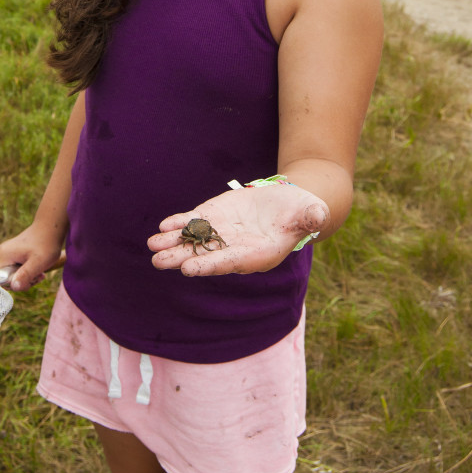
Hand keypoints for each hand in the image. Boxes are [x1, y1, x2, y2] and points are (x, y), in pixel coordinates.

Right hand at [0, 224, 63, 291]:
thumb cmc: (46, 244)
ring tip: (40, 273)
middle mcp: (2, 254)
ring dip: (25, 278)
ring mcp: (8, 253)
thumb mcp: (38, 262)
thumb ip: (25, 275)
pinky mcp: (14, 254)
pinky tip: (38, 270)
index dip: (7, 284)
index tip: (24, 281)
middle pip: (3, 277)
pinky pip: (16, 269)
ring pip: (11, 274)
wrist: (51, 228)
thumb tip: (14, 287)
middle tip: (36, 277)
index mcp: (4, 255)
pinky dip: (26, 272)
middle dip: (20, 282)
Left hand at [147, 183, 328, 276]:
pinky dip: (179, 224)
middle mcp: (236, 248)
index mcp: (257, 254)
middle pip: (205, 255)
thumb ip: (311, 217)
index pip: (229, 262)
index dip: (209, 264)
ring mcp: (223, 233)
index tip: (189, 269)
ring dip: (173, 244)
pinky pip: (195, 222)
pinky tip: (164, 226)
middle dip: (182, 258)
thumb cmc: (303, 211)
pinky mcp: (216, 217)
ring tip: (153, 245)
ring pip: (195, 241)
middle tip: (159, 262)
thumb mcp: (310, 212)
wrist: (289, 203)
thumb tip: (318, 216)